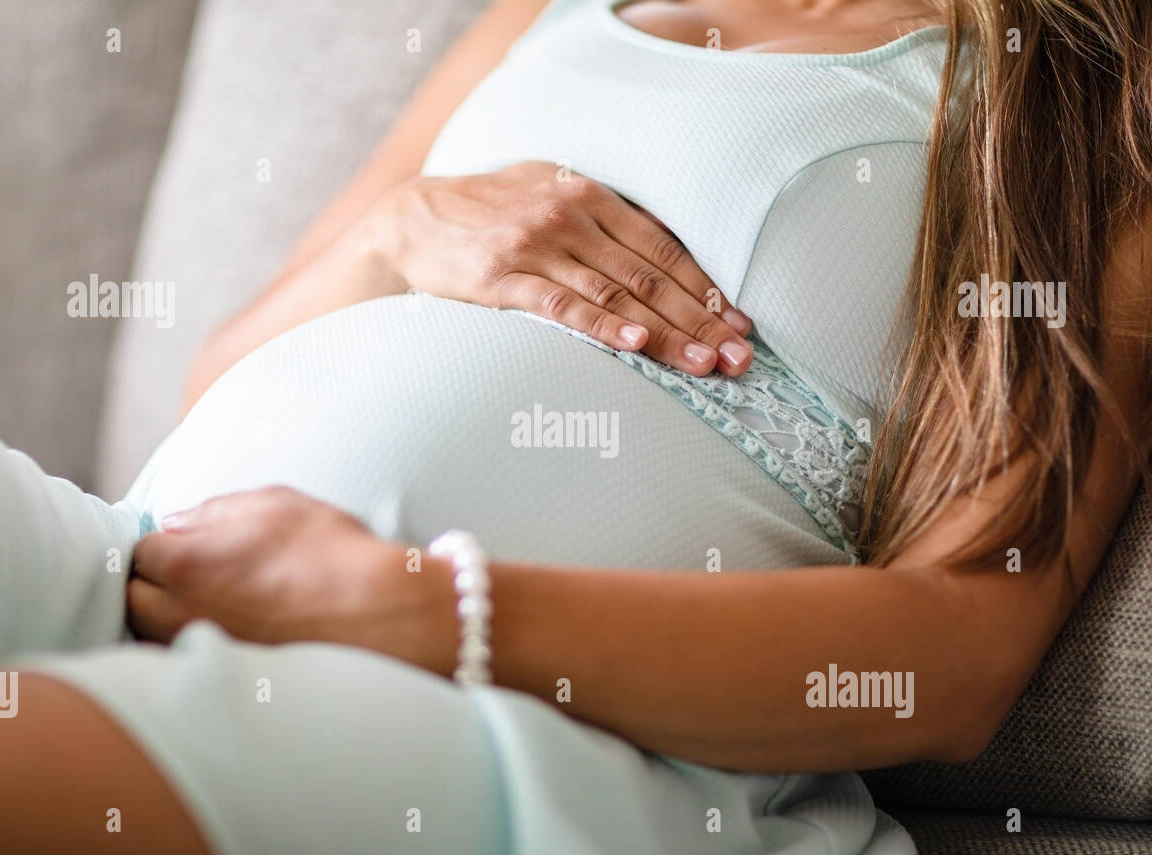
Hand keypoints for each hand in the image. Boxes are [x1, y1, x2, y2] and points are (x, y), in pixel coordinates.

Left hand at [126, 487, 458, 674]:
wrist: (382, 615)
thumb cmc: (333, 554)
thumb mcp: (277, 505)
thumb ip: (215, 510)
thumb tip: (177, 522)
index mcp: (186, 564)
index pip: (138, 552)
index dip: (160, 543)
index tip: (182, 542)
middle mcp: (182, 614)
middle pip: (132, 600)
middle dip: (149, 583)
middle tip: (183, 572)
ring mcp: (204, 651)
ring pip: (153, 637)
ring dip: (164, 617)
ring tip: (202, 603)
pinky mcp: (226, 677)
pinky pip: (187, 662)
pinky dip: (191, 647)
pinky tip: (223, 632)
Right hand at [365, 160, 753, 375]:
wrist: (411, 219)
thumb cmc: (489, 213)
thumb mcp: (550, 194)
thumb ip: (602, 220)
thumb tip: (659, 255)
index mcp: (590, 195)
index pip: (663, 248)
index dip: (706, 287)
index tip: (740, 324)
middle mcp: (570, 215)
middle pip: (649, 275)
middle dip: (701, 319)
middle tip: (740, 357)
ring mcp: (536, 245)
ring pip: (616, 295)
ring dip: (667, 333)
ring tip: (706, 363)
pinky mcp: (502, 276)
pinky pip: (562, 305)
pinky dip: (603, 325)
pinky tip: (636, 343)